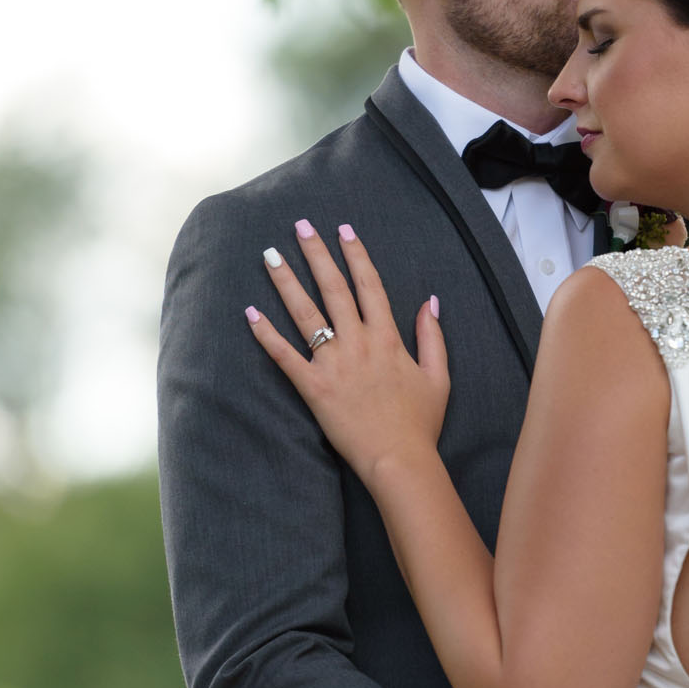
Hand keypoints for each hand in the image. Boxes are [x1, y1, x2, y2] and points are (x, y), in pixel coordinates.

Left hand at [248, 215, 450, 468]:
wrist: (400, 461)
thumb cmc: (420, 424)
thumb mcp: (438, 377)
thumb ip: (432, 337)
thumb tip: (430, 302)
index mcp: (388, 338)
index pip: (369, 285)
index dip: (355, 255)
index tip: (343, 230)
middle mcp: (359, 343)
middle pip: (333, 288)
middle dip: (316, 253)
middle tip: (300, 226)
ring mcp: (334, 364)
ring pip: (305, 313)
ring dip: (286, 281)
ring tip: (269, 255)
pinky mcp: (314, 389)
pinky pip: (285, 356)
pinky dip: (266, 334)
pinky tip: (250, 312)